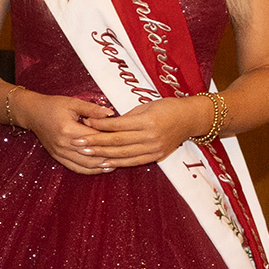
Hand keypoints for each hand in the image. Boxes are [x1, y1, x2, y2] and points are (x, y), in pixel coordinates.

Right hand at [12, 89, 130, 174]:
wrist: (33, 113)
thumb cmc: (53, 105)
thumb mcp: (73, 103)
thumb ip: (93, 110)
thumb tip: (111, 114)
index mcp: (68, 129)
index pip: (96, 138)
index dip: (112, 139)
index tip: (125, 137)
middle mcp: (64, 144)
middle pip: (93, 155)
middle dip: (111, 154)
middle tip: (127, 152)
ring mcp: (60, 153)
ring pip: (87, 165)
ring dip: (103, 165)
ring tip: (119, 162)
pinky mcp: (58, 157)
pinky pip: (77, 168)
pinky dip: (91, 170)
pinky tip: (103, 168)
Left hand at [79, 96, 211, 168]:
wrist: (191, 118)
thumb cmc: (168, 107)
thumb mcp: (146, 106)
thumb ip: (126, 116)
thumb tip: (103, 122)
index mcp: (147, 121)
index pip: (117, 125)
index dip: (99, 126)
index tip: (84, 124)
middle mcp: (151, 137)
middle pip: (117, 142)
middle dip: (95, 142)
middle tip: (77, 142)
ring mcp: (154, 148)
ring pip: (123, 154)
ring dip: (102, 154)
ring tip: (85, 153)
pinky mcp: (157, 156)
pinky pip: (134, 161)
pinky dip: (118, 162)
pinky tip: (104, 162)